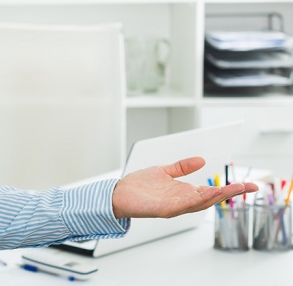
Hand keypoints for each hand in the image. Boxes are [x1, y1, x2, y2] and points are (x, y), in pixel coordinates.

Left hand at [111, 156, 258, 218]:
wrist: (118, 193)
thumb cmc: (139, 185)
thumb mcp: (164, 171)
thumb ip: (181, 167)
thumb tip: (201, 160)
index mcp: (184, 192)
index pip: (211, 191)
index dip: (229, 188)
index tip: (248, 183)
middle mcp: (182, 201)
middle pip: (211, 198)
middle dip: (230, 193)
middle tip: (250, 186)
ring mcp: (174, 206)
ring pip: (200, 202)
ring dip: (217, 196)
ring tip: (233, 189)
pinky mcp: (163, 209)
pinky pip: (182, 205)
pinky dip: (195, 200)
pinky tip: (206, 194)